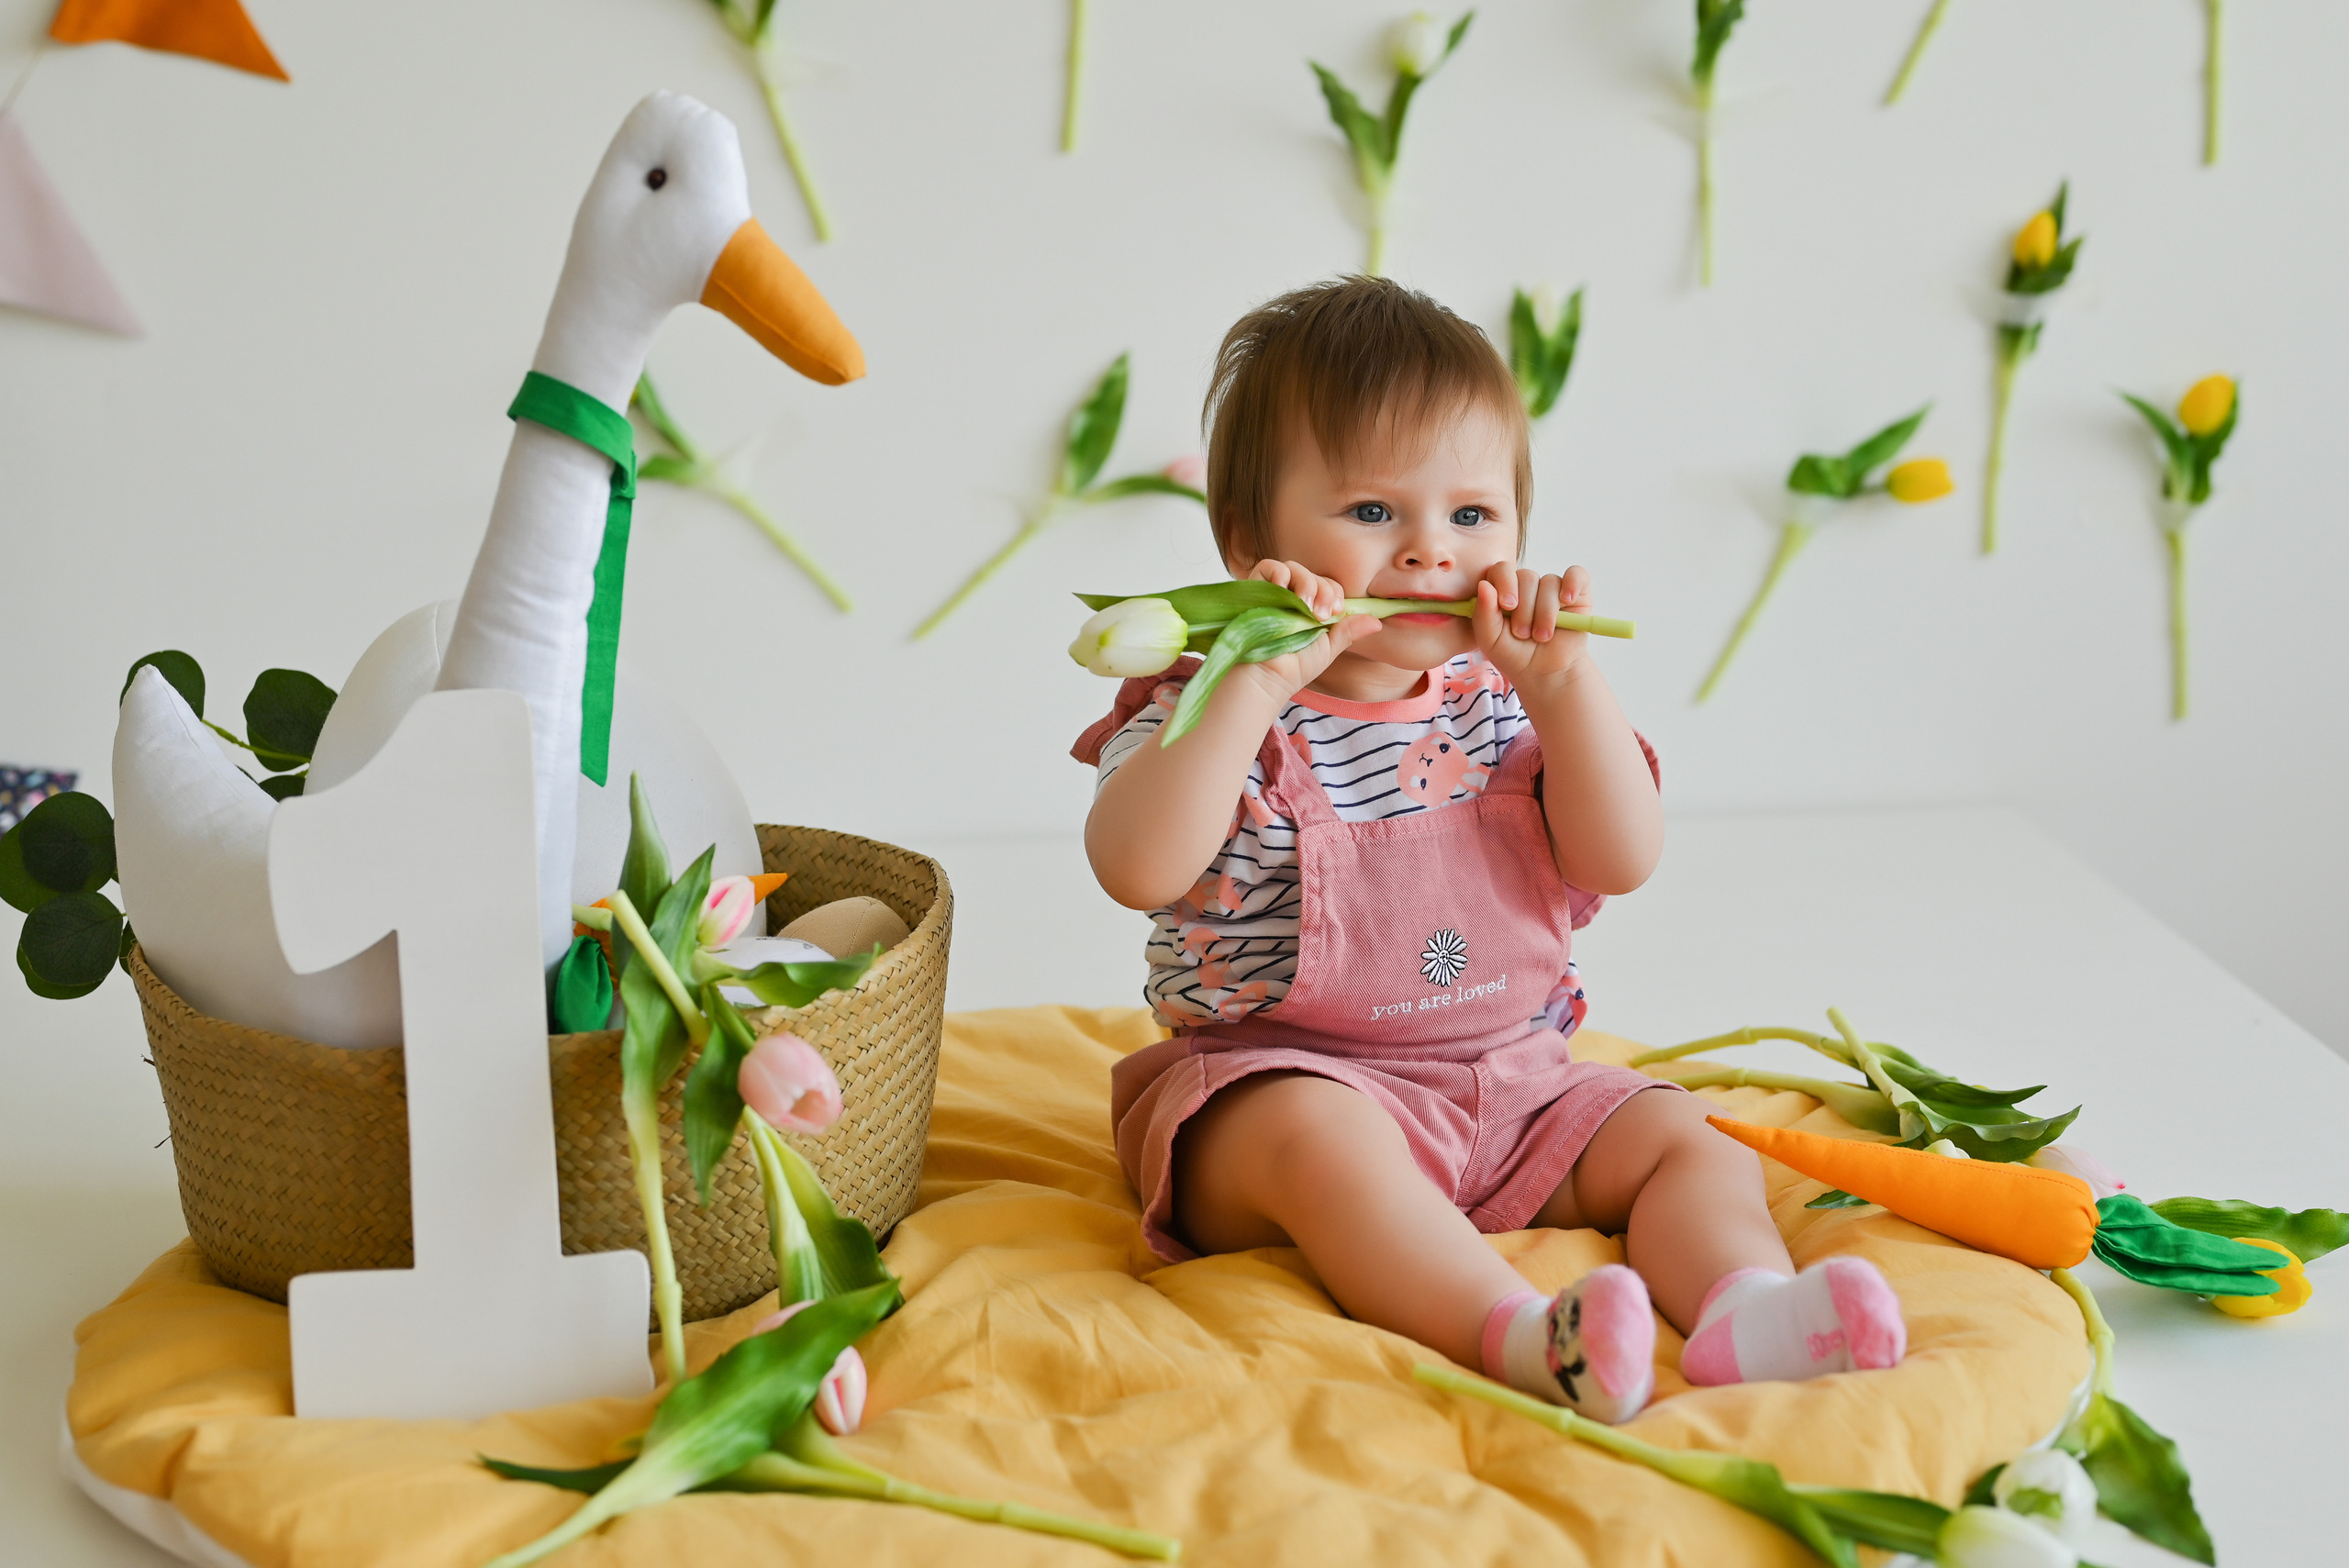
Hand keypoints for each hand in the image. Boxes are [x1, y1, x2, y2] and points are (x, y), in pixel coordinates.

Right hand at [1231, 559, 1378, 701]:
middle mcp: (1291, 598)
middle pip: (1313, 575)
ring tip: (1303, 605)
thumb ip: (1348, 632)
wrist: (1265, 678)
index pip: (1328, 586)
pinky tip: (1284, 589)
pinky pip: (1268, 567)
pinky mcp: (1253, 589)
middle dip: (1323, 590)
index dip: (1335, 594)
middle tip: (1320, 614)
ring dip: (1306, 583)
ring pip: (1294, 568)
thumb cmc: (1293, 668)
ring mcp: (1272, 593)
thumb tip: (1377, 621)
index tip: (1336, 612)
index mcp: (1309, 609)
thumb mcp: (1327, 649)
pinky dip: (1278, 573)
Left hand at [1472, 562, 1593, 690]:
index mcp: (1503, 591)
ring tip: (1542, 637)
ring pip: (1549, 582)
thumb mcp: (1490, 639)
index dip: (1505, 583)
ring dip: (1545, 613)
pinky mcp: (1577, 594)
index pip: (1502, 570)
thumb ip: (1483, 613)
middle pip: (1526, 576)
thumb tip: (1484, 584)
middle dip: (1525, 610)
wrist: (1544, 674)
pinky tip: (1566, 601)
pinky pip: (1577, 575)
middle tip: (1523, 634)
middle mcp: (1527, 586)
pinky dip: (1572, 584)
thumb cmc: (1514, 655)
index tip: (1508, 606)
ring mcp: (1552, 588)